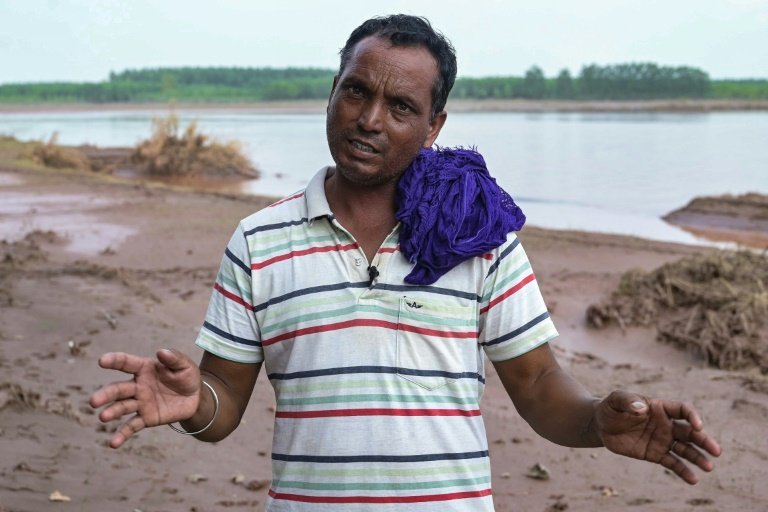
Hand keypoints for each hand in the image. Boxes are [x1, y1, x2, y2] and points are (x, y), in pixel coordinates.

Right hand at [89, 349, 200, 447]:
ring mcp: (140, 403)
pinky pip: (131, 426)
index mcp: (144, 368)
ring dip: (112, 412)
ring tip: (103, 417)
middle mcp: (137, 385)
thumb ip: (174, 358)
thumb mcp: (184, 365)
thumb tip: (161, 352)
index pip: (126, 363)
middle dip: (106, 395)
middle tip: (94, 401)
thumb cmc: (187, 377)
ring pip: (122, 407)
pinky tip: (113, 443)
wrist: (196, 398)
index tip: (102, 361)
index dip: (114, 361)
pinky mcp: (145, 418)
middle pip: (118, 389)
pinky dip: (122, 434)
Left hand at [595, 390, 721, 484]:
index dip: (693, 416)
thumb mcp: (616, 400)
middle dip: (703, 441)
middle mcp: (666, 424)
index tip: (698, 426)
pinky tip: (694, 479)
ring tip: (708, 467)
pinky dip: (683, 471)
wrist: (601, 425)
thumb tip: (641, 408)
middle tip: (716, 451)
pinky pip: (672, 463)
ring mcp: (662, 440)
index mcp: (660, 408)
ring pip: (685, 449)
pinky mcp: (655, 454)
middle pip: (690, 432)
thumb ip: (628, 401)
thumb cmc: (611, 408)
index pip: (683, 410)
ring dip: (697, 457)